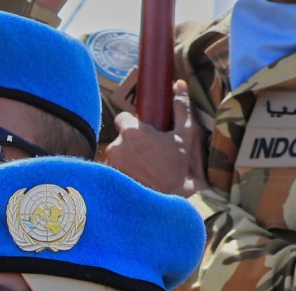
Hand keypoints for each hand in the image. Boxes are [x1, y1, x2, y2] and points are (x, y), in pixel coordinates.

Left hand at [103, 83, 207, 197]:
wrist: (173, 202)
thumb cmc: (182, 167)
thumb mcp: (187, 134)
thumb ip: (181, 107)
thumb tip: (178, 84)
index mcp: (131, 132)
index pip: (121, 118)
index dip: (132, 124)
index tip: (145, 132)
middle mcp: (115, 147)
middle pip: (118, 139)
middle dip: (131, 144)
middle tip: (149, 154)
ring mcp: (110, 167)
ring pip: (116, 156)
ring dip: (127, 159)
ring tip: (146, 169)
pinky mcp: (109, 184)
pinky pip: (113, 173)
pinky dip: (123, 175)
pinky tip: (139, 181)